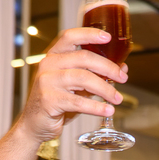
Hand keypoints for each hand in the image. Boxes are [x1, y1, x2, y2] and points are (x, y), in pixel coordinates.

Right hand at [14, 27, 128, 145]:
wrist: (35, 124)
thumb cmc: (57, 102)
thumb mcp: (77, 85)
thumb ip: (96, 74)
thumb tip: (122, 68)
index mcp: (54, 56)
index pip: (70, 37)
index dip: (89, 34)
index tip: (108, 37)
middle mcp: (48, 65)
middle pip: (83, 58)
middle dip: (108, 68)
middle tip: (123, 78)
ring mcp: (47, 82)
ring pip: (83, 78)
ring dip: (105, 89)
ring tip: (117, 98)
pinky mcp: (49, 100)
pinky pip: (78, 102)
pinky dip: (96, 107)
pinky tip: (107, 110)